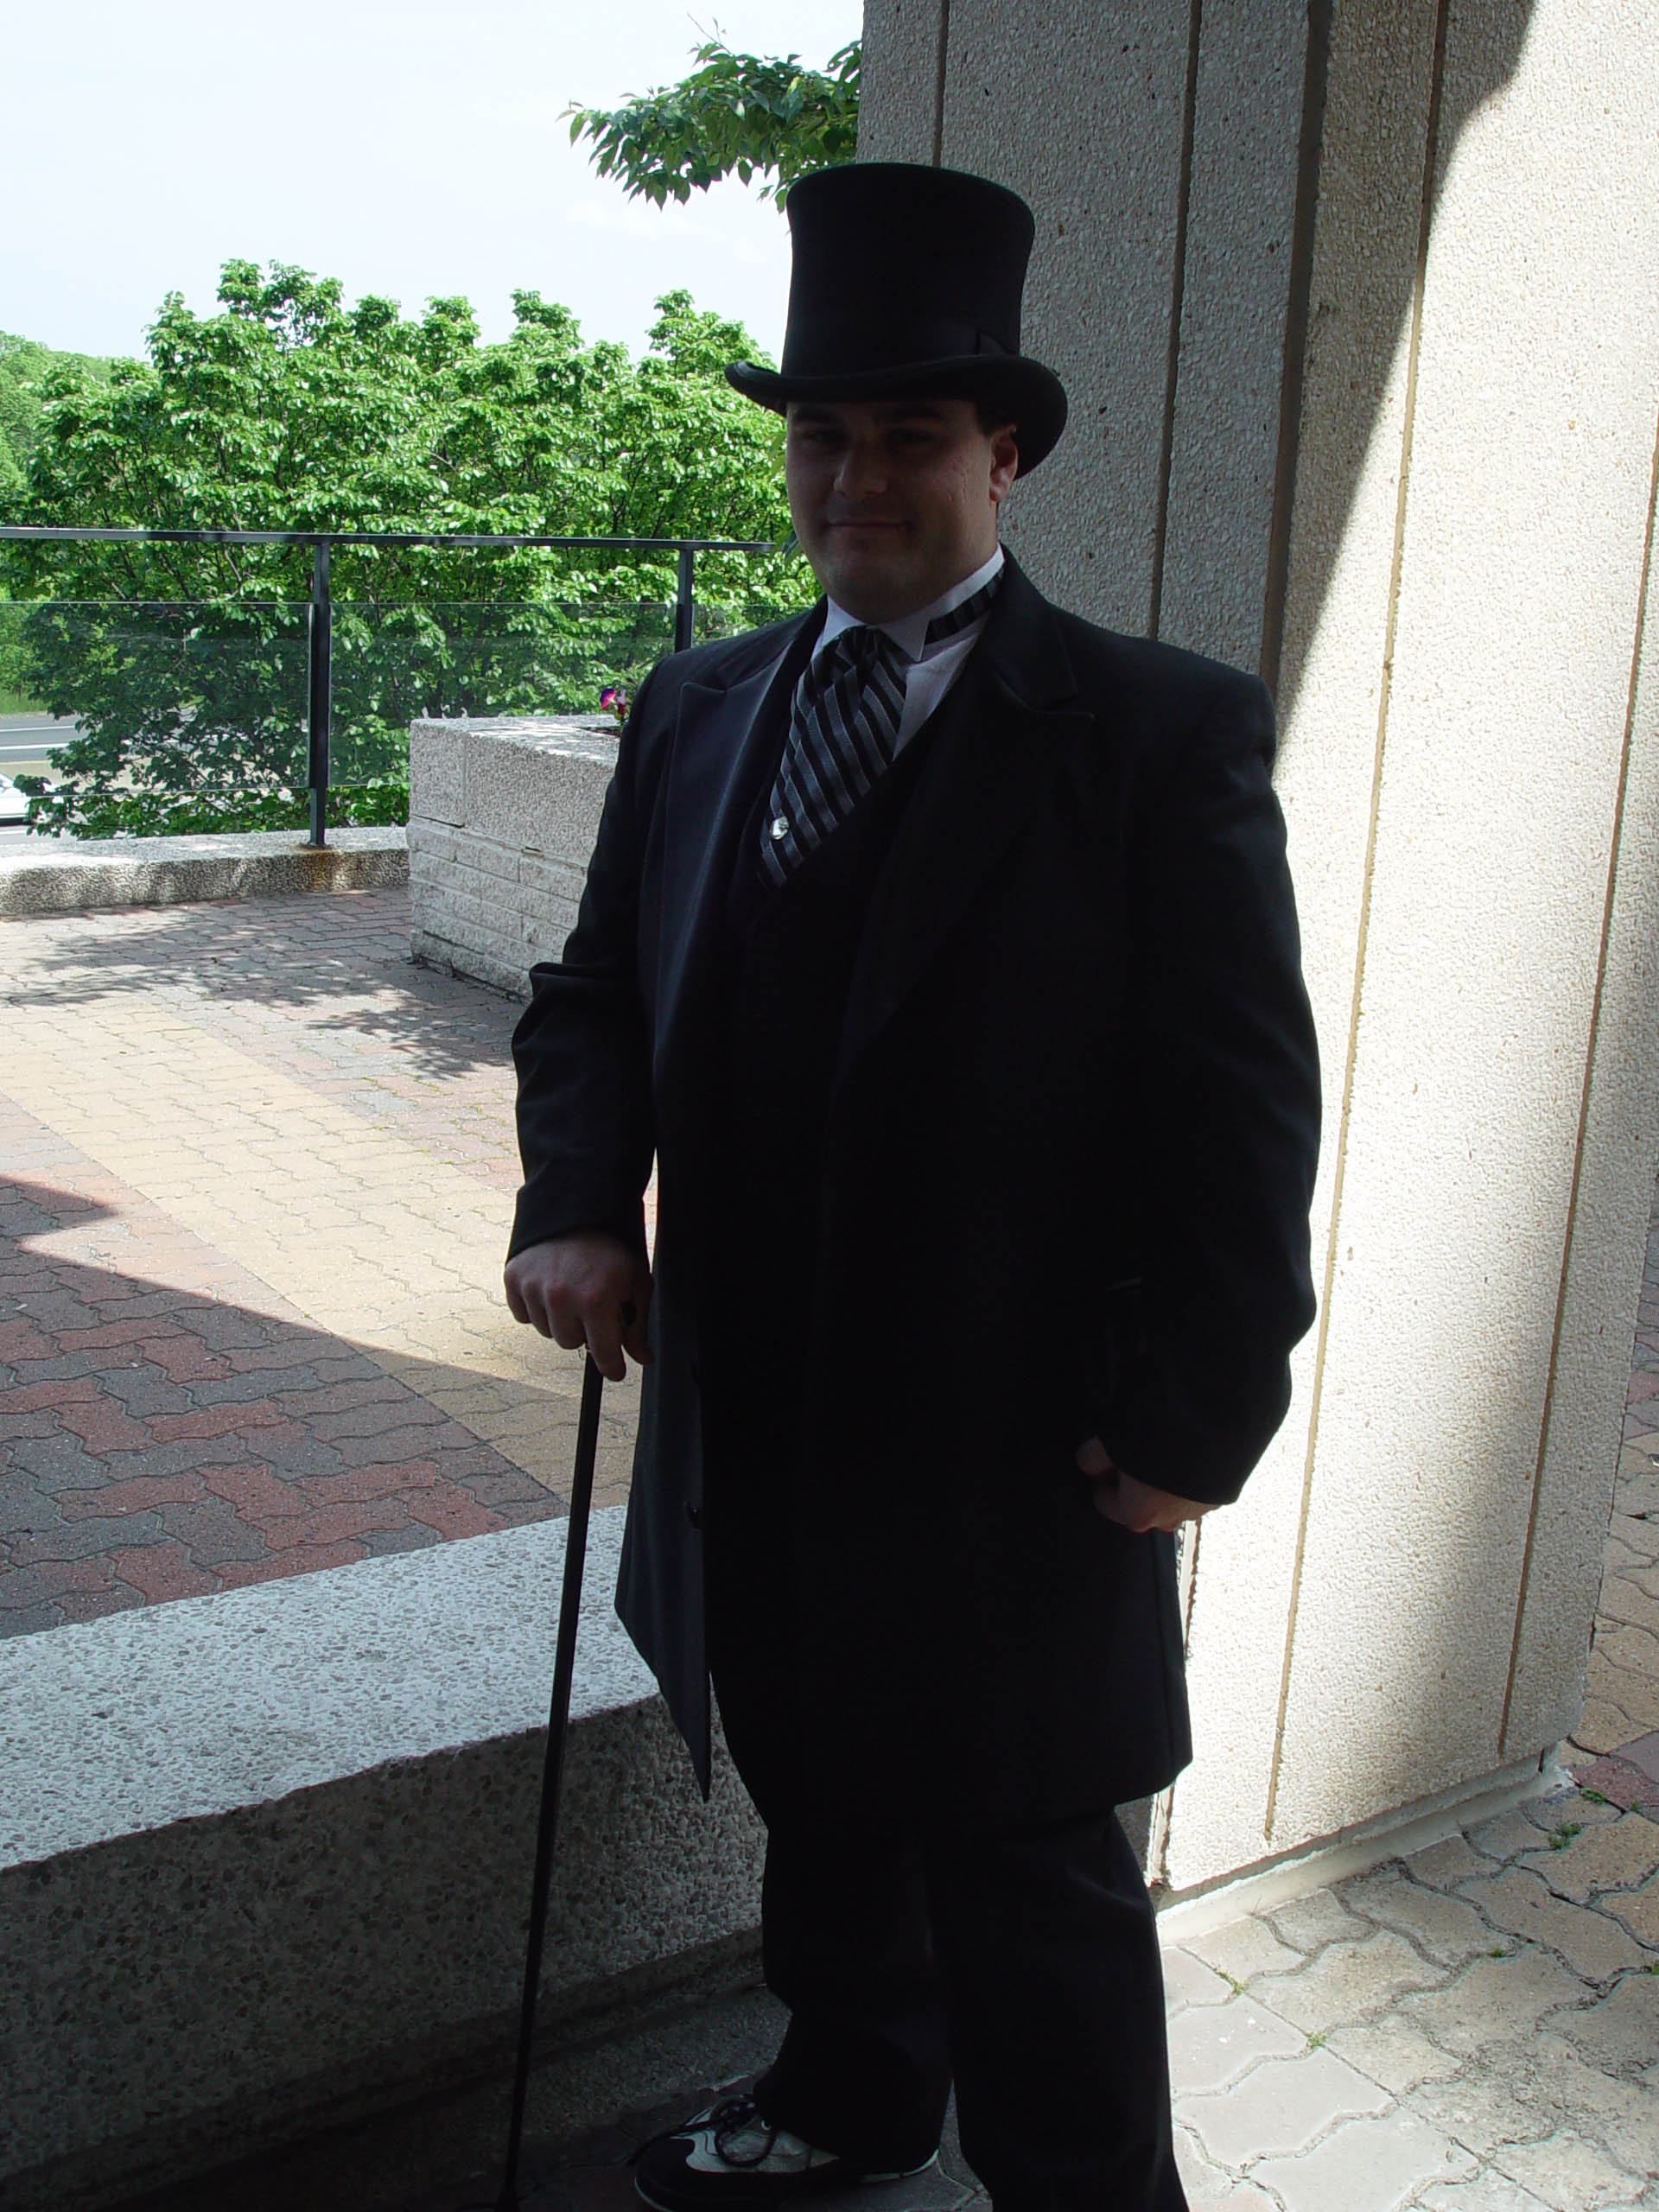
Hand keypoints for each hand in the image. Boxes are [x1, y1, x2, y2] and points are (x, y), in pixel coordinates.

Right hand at [503, 1231, 652, 1382]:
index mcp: (595, 1300)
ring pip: (547, 1331)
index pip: (602, 1354)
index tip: (615, 1371)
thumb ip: (637, 1324)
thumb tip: (642, 1358)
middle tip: (591, 1306)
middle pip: (571, 1343)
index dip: (612, 1366)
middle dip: (584, 1330)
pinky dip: (536, 1307)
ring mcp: (533, 1288)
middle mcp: (561, 1297)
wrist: (575, 1210)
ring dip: (560, 1319)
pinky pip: (523, 1315)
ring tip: (570, 1291)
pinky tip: (549, 1286)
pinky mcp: (513, 1278)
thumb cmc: (610, 1249)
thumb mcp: (635, 1282)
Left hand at [1075, 1437, 1210, 1531]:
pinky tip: (1187, 1450)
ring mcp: (1198, 1510)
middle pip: (1140, 1503)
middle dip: (1135, 1482)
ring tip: (1164, 1448)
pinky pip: (1195, 1488)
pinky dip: (1189, 1474)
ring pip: (1170, 1497)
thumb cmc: (1156, 1439)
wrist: (1213, 1425)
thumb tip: (1089, 1464)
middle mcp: (1169, 1521)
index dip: (1101, 1478)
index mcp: (1138, 1515)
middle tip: (1135, 1450)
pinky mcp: (1221, 1494)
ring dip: (1164, 1479)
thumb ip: (1091, 1459)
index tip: (1105, 1459)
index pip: (1105, 1503)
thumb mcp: (1108, 1443)